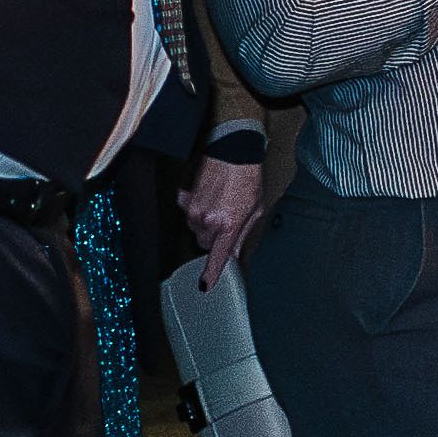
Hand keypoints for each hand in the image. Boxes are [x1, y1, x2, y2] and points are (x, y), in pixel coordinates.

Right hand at [185, 152, 266, 280]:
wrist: (231, 151)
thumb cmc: (248, 178)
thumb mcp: (255, 208)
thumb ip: (244, 233)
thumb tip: (235, 254)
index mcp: (229, 224)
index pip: (217, 256)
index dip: (211, 272)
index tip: (206, 285)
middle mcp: (207, 220)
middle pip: (204, 242)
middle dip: (213, 237)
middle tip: (224, 220)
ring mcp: (192, 210)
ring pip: (194, 228)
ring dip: (204, 222)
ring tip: (218, 203)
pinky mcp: (182, 198)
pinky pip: (186, 213)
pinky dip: (195, 209)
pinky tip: (207, 195)